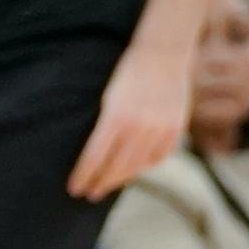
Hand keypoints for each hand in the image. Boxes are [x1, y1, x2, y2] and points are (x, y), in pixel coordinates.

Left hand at [67, 40, 189, 201]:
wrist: (162, 54)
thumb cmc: (127, 72)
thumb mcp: (108, 96)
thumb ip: (105, 126)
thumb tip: (94, 155)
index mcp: (116, 117)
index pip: (94, 157)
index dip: (84, 175)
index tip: (73, 188)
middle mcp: (138, 128)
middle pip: (116, 167)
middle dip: (99, 182)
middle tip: (88, 194)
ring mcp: (159, 131)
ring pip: (137, 167)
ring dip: (120, 179)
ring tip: (107, 186)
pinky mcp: (174, 131)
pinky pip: (157, 158)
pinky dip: (144, 167)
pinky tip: (134, 171)